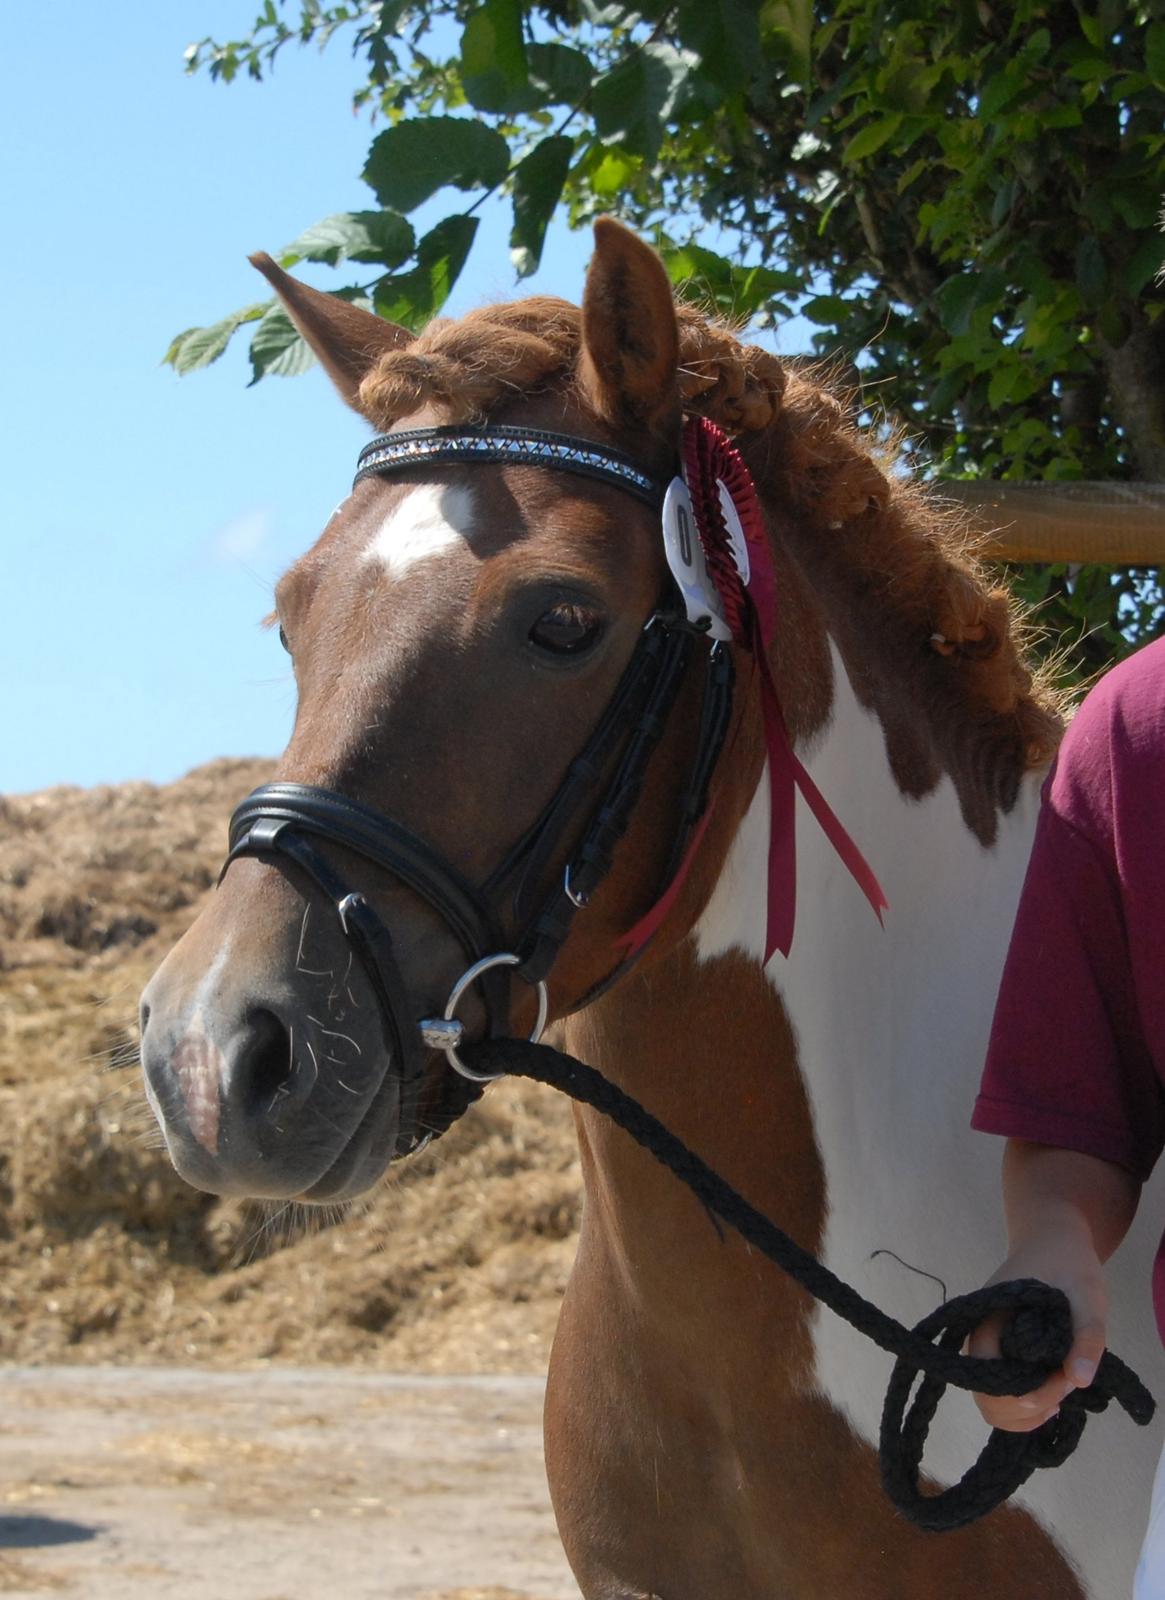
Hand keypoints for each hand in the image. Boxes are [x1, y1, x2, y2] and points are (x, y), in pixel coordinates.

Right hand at [968, 1223, 1107, 1432]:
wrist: (1053, 1237)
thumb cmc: (1067, 1261)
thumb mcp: (1088, 1295)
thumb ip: (1086, 1336)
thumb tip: (1079, 1381)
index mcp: (990, 1321)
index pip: (988, 1377)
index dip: (1026, 1392)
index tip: (1064, 1380)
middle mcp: (981, 1337)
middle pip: (986, 1397)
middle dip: (1025, 1409)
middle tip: (1062, 1393)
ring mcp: (990, 1344)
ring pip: (992, 1400)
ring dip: (1024, 1412)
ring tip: (1058, 1400)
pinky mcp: (1002, 1349)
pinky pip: (1002, 1389)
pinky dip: (1023, 1404)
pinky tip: (1051, 1395)